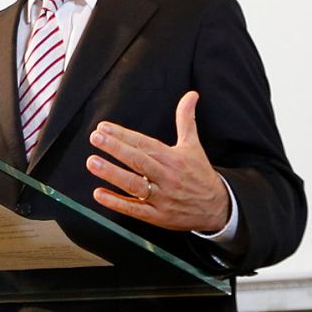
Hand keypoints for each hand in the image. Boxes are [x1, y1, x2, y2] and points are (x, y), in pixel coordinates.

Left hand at [86, 91, 231, 233]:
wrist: (218, 208)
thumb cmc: (200, 174)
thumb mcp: (193, 145)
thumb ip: (186, 119)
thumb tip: (191, 94)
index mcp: (174, 158)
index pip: (145, 144)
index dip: (124, 135)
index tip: (103, 127)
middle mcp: (167, 177)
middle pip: (139, 161)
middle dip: (116, 149)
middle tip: (95, 138)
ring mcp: (163, 198)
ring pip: (135, 185)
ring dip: (112, 174)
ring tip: (93, 162)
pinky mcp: (158, 216)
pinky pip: (135, 209)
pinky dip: (116, 203)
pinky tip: (99, 194)